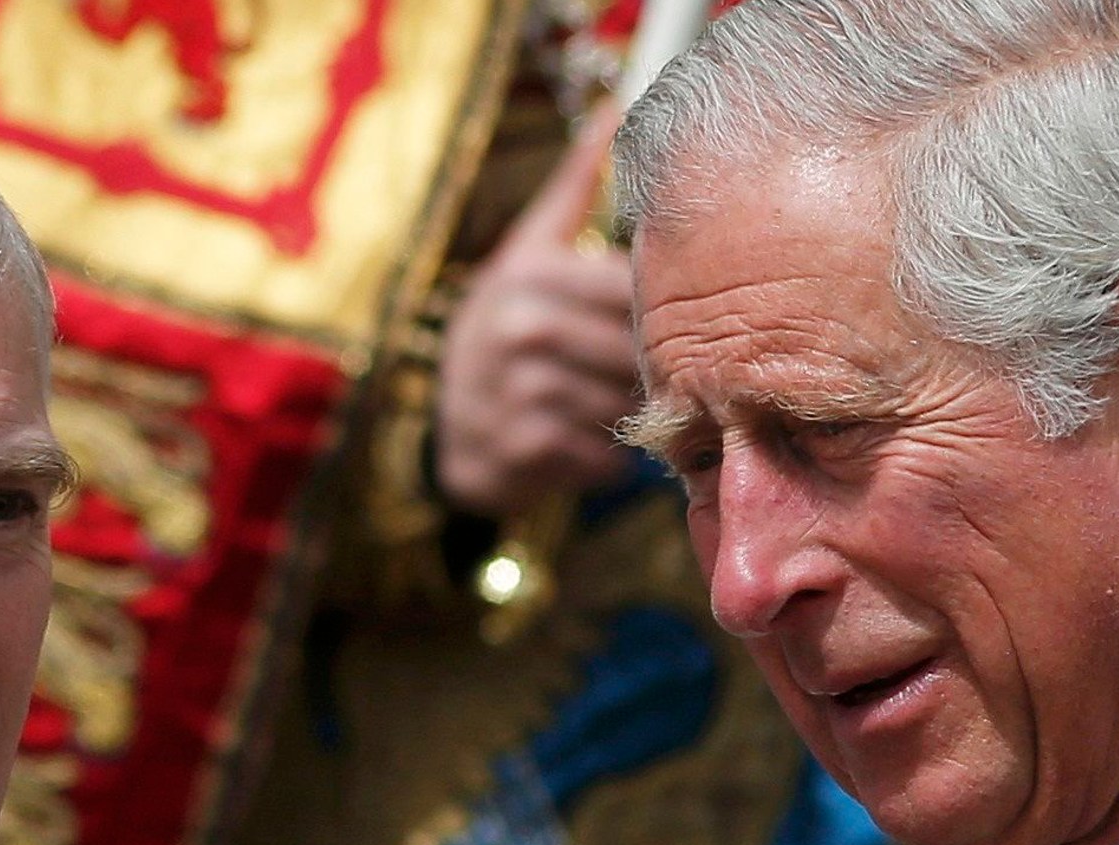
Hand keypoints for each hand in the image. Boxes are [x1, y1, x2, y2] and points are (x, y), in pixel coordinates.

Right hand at [433, 104, 638, 517]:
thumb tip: (613, 110)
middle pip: (634, 351)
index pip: (632, 290)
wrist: (449, 426)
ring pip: (622, 404)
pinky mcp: (521, 449)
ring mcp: (517, 390)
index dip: (662, 315)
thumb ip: (574, 188)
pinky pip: (600, 457)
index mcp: (530, 272)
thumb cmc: (504, 330)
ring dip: (630, 416)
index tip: (669, 327)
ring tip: (611, 410)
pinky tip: (585, 444)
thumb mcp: (527, 252)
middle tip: (647, 380)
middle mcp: (520, 326)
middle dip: (648, 371)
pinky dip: (605, 460)